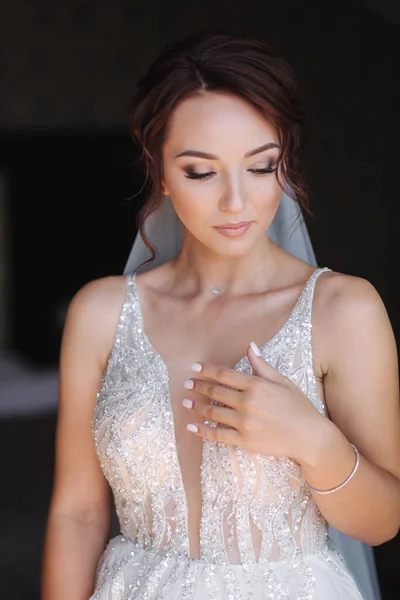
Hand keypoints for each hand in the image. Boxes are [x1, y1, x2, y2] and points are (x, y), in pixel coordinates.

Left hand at [183, 342, 325, 463]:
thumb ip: (262, 365)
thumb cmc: (298, 406)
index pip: (225, 375)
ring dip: (197, 406)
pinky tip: (192, 426)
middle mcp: (247, 403)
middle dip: (199, 387)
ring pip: (213, 413)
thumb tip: (250, 346)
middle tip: (187, 383)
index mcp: (256, 386)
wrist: (309, 436)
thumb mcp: (282, 381)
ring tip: (185, 402)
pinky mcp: (244, 441)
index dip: (207, 370)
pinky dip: (203, 431)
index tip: (195, 367)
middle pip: (216, 392)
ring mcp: (244, 423)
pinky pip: (218, 435)